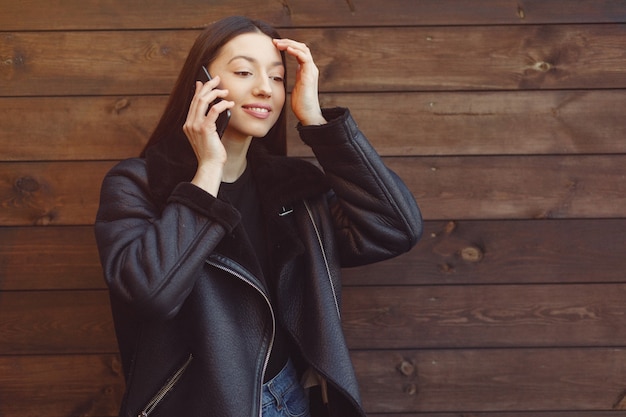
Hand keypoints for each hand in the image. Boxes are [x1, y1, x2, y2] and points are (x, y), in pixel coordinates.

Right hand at [183, 76, 233, 194]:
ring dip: (215, 93)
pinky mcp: (205, 129)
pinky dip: (222, 104)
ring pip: (203, 101)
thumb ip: (208, 122)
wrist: (210, 165)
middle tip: (217, 79)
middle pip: (197, 98)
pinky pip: (214, 110)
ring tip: (225, 91)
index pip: (193, 102)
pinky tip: (230, 104)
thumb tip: (215, 108)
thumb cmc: (212, 152)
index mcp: (188, 124)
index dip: (199, 90)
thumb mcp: (208, 135)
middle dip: (208, 86)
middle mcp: (189, 123)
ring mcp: (196, 126)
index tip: (203, 82)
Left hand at [273, 38, 325, 125]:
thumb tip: (285, 75)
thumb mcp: (295, 87)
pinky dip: (295, 51)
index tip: (275, 45)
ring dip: (290, 44)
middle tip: (274, 42)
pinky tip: (286, 49)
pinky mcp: (309, 75)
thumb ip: (293, 79)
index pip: (299, 51)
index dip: (288, 46)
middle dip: (288, 42)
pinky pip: (304, 58)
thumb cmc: (300, 105)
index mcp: (306, 71)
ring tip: (278, 44)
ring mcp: (311, 71)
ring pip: (303, 49)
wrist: (308, 114)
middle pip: (302, 47)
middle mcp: (310, 68)